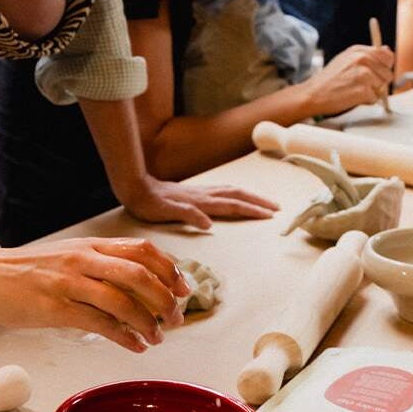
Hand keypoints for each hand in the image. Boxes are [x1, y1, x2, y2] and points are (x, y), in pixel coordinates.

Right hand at [0, 237, 193, 351]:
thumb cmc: (22, 270)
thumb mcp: (65, 256)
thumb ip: (96, 264)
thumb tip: (132, 282)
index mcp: (89, 245)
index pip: (142, 250)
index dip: (169, 269)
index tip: (182, 288)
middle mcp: (83, 260)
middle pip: (140, 274)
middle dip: (165, 298)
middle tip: (176, 318)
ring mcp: (70, 283)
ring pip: (124, 301)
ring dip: (148, 322)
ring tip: (157, 337)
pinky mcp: (56, 309)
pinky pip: (101, 324)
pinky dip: (125, 337)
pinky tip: (135, 346)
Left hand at [121, 176, 277, 231]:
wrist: (136, 187)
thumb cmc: (149, 203)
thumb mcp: (166, 212)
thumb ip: (188, 215)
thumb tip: (208, 224)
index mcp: (201, 202)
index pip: (232, 206)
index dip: (251, 210)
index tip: (269, 216)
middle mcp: (204, 195)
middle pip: (237, 196)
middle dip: (258, 202)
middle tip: (276, 208)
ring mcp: (200, 192)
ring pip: (231, 191)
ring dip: (249, 196)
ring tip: (263, 202)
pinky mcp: (195, 193)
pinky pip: (223, 192)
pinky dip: (236, 194)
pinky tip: (236, 197)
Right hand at [301, 44, 395, 116]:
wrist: (313, 94)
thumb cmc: (329, 80)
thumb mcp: (346, 59)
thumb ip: (367, 55)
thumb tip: (387, 51)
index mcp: (359, 50)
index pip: (387, 56)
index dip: (385, 67)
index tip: (377, 73)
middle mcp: (363, 59)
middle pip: (388, 73)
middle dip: (378, 82)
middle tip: (360, 85)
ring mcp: (364, 74)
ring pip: (383, 87)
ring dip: (372, 92)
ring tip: (354, 90)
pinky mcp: (364, 89)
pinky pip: (375, 98)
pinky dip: (366, 101)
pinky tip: (352, 97)